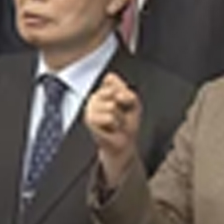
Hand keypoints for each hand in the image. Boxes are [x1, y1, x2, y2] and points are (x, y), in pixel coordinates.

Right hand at [85, 72, 141, 187]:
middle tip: (121, 116)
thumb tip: (117, 94)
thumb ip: (127, 92)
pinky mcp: (89, 120)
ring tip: (117, 123)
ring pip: (111, 106)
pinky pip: (109, 117)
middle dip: (123, 106)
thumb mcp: (133, 103)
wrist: (123, 143)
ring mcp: (89, 108)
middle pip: (113, 92)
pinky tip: (112, 129)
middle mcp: (93, 97)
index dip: (124, 92)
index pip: (111, 79)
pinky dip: (116, 125)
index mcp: (103, 90)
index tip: (124, 103)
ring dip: (120, 117)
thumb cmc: (127, 123)